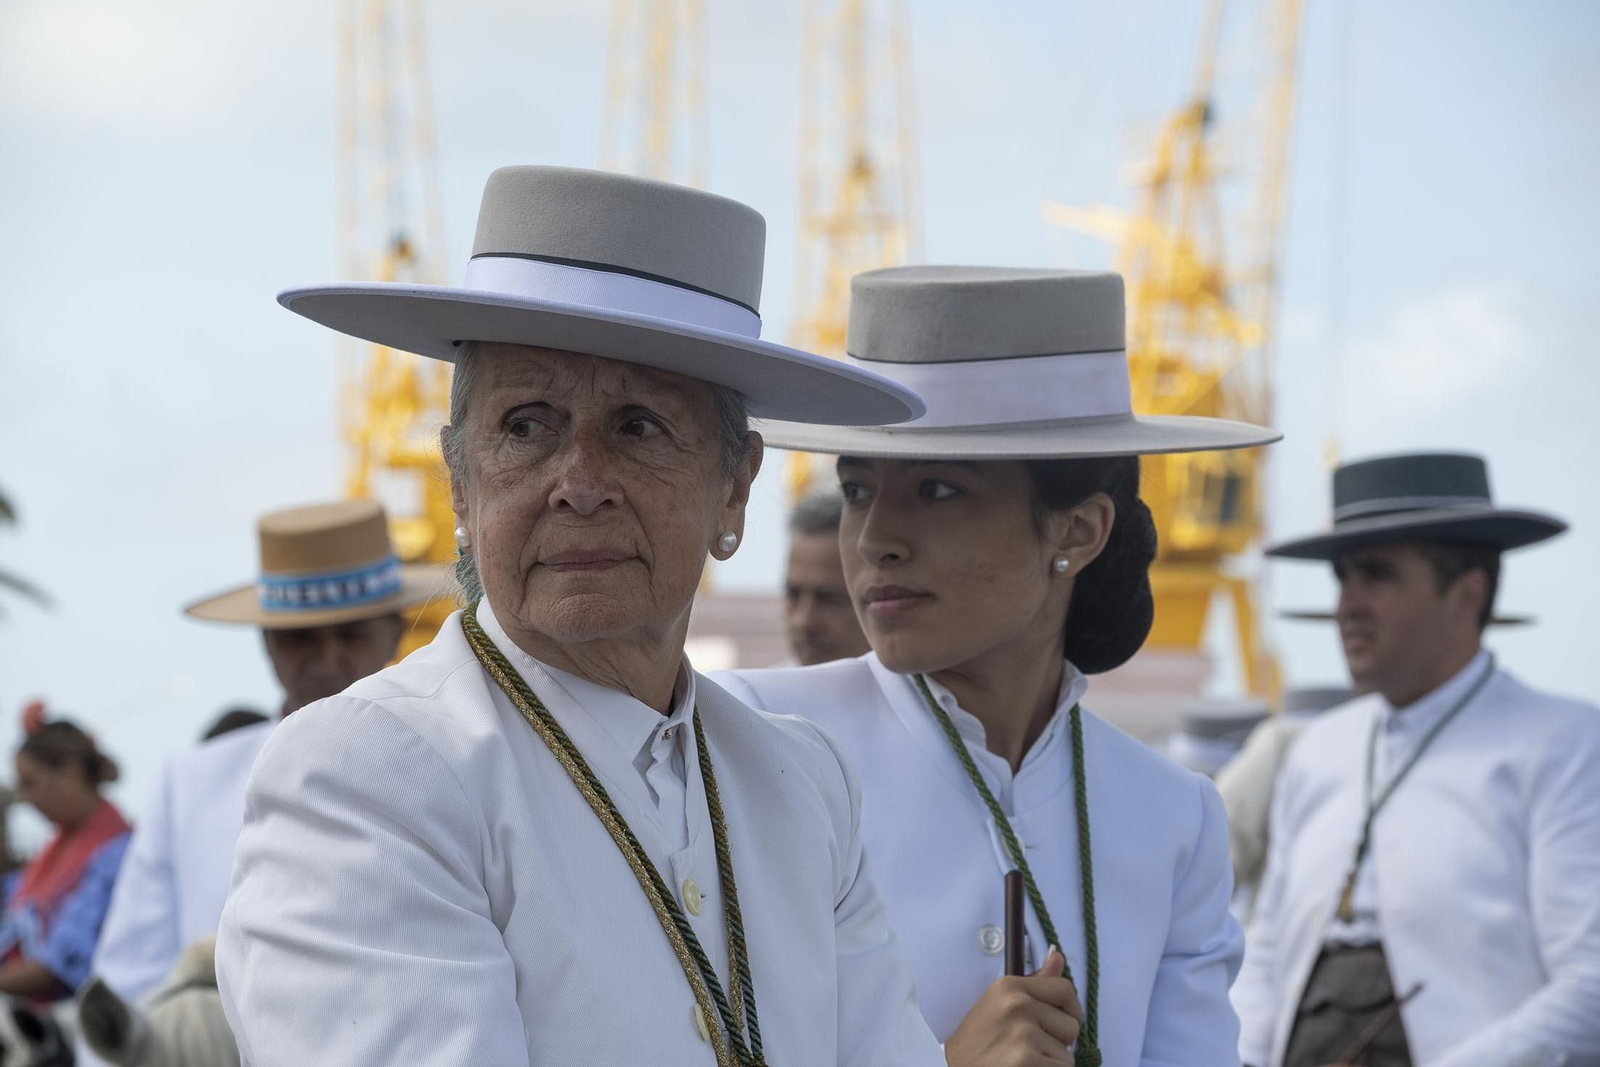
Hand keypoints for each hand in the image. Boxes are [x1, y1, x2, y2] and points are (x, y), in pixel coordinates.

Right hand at [944, 946, 1083, 1066]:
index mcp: (1010, 986)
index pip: (1066, 990)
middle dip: (1057, 1041)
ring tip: (1021, 1059)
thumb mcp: (1000, 1002)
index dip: (1069, 1010)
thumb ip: (1036, 981)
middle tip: (1026, 1046)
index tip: (1057, 1023)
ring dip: (1050, 1062)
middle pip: (1071, 1025)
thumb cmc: (978, 1040)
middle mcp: (1017, 1005)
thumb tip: (1058, 955)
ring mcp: (1023, 1034)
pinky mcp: (1026, 1061)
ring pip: (1067, 1055)